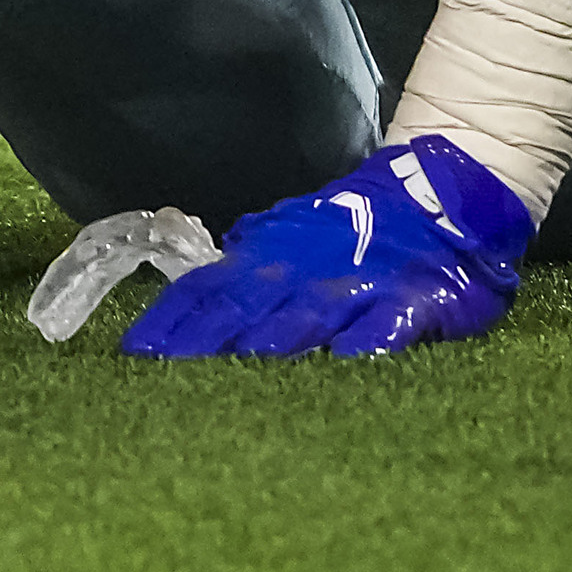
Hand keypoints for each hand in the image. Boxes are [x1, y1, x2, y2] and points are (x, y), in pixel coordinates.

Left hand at [119, 136, 531, 358]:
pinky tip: (350, 361)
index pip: (207, 290)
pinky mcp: (411, 301)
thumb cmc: (351, 233)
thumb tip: (184, 303)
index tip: (134, 353)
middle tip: (170, 374)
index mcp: (268, 258)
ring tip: (245, 366)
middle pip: (246, 306)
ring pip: (309, 314)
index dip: (172, 319)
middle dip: (207, 339)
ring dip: (276, 339)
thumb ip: (241, 273)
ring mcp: (356, 284)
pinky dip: (368, 341)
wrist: (437, 197)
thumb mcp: (286, 244)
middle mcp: (302, 270)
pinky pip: (387, 323)